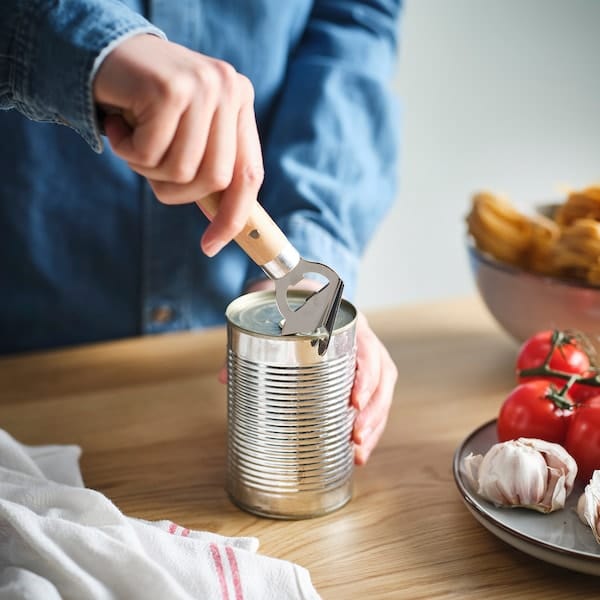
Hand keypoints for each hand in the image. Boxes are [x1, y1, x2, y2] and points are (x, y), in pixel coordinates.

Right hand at [93, 34, 263, 256]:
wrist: (101, 53)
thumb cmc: (145, 106)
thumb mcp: (187, 135)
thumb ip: (209, 168)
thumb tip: (226, 227)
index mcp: (240, 103)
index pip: (250, 173)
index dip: (233, 217)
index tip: (211, 246)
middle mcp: (230, 90)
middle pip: (215, 179)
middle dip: (176, 190)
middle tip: (149, 169)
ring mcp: (204, 86)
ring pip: (182, 170)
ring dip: (147, 168)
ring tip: (133, 138)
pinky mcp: (172, 88)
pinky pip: (150, 154)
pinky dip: (126, 150)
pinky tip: (118, 123)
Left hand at [221, 279, 396, 464]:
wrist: (303, 290)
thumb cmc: (293, 301)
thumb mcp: (275, 310)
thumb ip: (250, 341)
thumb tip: (223, 376)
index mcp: (348, 321)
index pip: (366, 347)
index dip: (366, 375)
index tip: (355, 401)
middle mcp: (363, 338)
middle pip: (382, 376)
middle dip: (373, 410)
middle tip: (355, 436)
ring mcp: (367, 356)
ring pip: (383, 392)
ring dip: (374, 424)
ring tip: (359, 451)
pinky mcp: (363, 374)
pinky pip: (375, 400)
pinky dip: (370, 427)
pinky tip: (358, 451)